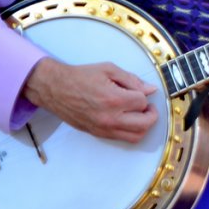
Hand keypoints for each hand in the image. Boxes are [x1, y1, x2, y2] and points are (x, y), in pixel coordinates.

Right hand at [23, 58, 158, 142]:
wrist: (56, 89)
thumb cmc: (81, 77)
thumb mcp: (109, 69)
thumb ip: (132, 80)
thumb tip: (150, 89)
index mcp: (114, 99)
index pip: (143, 102)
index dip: (144, 95)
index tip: (138, 90)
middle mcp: (110, 118)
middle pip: (145, 124)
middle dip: (151, 114)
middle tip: (149, 106)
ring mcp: (104, 129)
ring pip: (135, 136)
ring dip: (143, 126)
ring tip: (140, 113)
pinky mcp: (98, 134)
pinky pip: (122, 138)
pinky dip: (130, 130)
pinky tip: (127, 118)